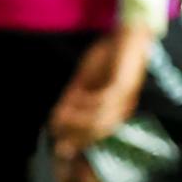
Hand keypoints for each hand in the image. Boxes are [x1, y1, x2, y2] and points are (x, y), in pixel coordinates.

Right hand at [49, 23, 154, 159]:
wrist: (126, 35)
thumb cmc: (107, 57)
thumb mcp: (84, 81)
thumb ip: (73, 100)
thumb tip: (56, 120)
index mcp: (114, 110)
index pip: (96, 133)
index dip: (77, 141)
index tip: (57, 145)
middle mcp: (122, 108)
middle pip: (98, 131)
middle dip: (75, 137)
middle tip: (56, 139)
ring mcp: (125, 98)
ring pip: (100, 120)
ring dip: (77, 122)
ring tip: (60, 118)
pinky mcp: (124, 85)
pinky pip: (103, 101)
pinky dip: (86, 103)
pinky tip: (74, 98)